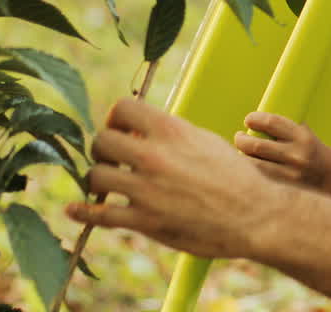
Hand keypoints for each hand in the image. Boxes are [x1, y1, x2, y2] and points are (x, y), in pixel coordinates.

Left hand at [65, 98, 287, 258]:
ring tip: (109, 184)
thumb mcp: (203, 140)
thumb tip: (140, 130)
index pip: (121, 108)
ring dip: (98, 180)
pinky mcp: (146, 221)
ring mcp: (147, 190)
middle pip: (101, 140)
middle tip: (114, 159)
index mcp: (171, 130)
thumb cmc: (234, 175)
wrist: (256, 214)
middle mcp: (155, 156)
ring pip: (95, 175)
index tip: (121, 129)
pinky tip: (75, 209)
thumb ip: (170, 133)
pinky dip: (83, 212)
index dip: (116, 117)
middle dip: (104, 149)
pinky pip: (100, 215)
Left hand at [235, 111, 330, 187]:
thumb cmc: (309, 147)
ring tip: (241, 151)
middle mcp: (296, 155)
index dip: (255, 119)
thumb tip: (253, 121)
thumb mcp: (302, 132)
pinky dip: (249, 170)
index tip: (248, 120)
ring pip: (254, 164)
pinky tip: (246, 166)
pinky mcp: (283, 187)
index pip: (272, 123)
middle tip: (239, 137)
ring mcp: (289, 173)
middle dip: (242, 140)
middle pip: (257, 145)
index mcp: (301, 136)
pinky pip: (258, 177)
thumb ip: (281, 127)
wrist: (328, 174)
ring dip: (242, 156)